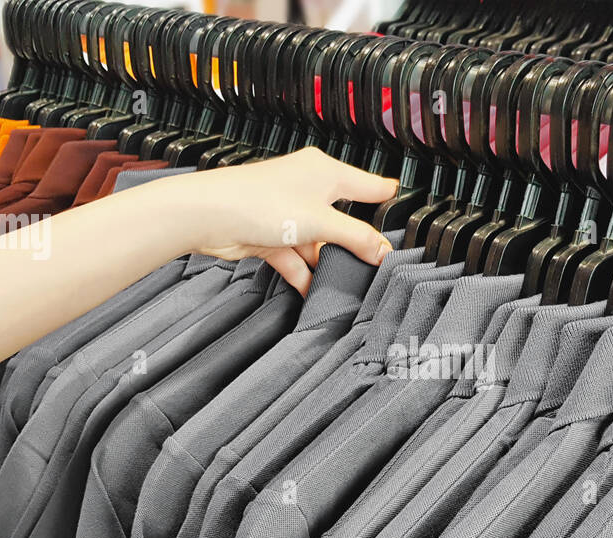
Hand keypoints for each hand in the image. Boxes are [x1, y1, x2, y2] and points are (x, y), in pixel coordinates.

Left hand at [166, 147, 398, 294]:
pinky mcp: (270, 235)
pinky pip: (295, 257)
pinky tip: (313, 290)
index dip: (387, 199)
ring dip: (326, 262)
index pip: (368, 184)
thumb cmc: (258, 201)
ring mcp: (287, 213)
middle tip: (374, 264)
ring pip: (318, 241)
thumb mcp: (321, 221)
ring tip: (343, 283)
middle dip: (354, 243)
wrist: (208, 215)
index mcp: (325, 172)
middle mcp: (307, 188)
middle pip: (343, 219)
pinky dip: (303, 273)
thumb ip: (356, 237)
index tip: (404, 215)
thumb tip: (383, 250)